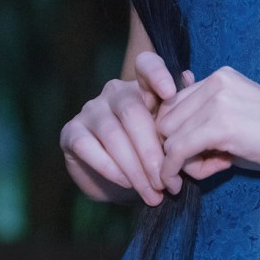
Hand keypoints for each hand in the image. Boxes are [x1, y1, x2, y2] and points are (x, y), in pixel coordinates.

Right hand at [60, 49, 181, 205]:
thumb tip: (188, 78)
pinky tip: (126, 184)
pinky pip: (88, 147)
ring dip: (135, 169)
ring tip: (152, 193)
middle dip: (151, 152)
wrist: (119, 183)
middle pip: (132, 112)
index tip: (170, 92)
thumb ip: (178, 114)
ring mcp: (90, 110)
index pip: (146, 66)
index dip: (157, 74)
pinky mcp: (71, 132)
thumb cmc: (149, 154)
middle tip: (166, 182)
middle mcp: (113, 93)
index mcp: (141, 87)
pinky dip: (110, 169)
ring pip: (113, 134)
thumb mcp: (169, 139)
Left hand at [154, 64, 259, 187]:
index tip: (195, 153)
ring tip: (213, 167)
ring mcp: (216, 101)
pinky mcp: (219, 125)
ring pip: (167, 137)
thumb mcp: (236, 121)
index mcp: (218, 77)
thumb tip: (170, 149)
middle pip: (165, 120)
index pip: (173, 106)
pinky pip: (176, 151)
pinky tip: (186, 180)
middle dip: (176, 148)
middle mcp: (214, 82)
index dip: (177, 133)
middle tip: (205, 163)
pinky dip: (172, 170)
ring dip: (180, 162)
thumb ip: (205, 125)